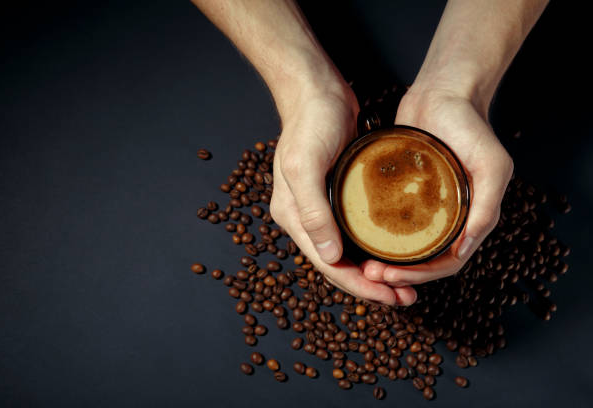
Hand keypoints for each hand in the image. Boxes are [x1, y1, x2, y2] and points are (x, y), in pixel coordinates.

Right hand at [270, 84, 417, 304]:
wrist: (316, 90)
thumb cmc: (309, 123)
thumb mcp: (305, 166)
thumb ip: (313, 212)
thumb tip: (330, 257)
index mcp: (294, 217)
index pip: (328, 265)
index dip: (360, 287)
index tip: (391, 298)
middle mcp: (306, 217)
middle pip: (339, 265)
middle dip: (371, 286)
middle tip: (405, 299)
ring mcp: (322, 206)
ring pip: (349, 252)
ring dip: (374, 270)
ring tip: (404, 284)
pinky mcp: (338, 194)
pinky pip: (356, 231)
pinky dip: (373, 247)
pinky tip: (394, 251)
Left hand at [362, 87, 513, 285]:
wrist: (442, 93)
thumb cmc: (470, 125)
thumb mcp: (492, 165)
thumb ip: (486, 207)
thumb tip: (465, 248)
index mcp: (472, 217)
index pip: (447, 262)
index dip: (420, 275)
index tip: (391, 277)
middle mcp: (449, 217)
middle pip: (423, 260)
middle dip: (398, 274)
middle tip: (370, 274)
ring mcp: (425, 206)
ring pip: (405, 247)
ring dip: (386, 261)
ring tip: (362, 264)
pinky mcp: (404, 192)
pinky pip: (391, 222)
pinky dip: (378, 237)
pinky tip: (358, 239)